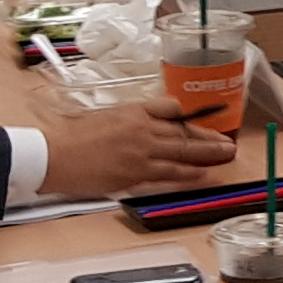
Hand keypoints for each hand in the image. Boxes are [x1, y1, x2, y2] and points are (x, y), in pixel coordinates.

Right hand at [47, 96, 238, 196]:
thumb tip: (150, 120)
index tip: (205, 118)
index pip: (171, 108)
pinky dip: (188, 174)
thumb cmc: (71, 135)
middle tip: (228, 140)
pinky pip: (169, 174)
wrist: (53, 154)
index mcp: (133, 111)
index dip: (190, 116)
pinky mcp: (135, 174)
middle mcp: (142, 129)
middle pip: (183, 132)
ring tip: (225, 155)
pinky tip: (202, 174)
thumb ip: (130, 117)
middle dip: (208, 137)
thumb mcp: (103, 115)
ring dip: (207, 155)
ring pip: (182, 153)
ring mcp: (141, 153)